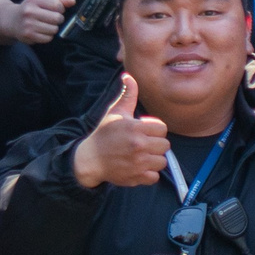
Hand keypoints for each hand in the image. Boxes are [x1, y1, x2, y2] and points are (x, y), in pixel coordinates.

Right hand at [11, 0, 74, 44]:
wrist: (12, 20)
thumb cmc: (32, 7)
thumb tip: (72, 2)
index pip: (57, 5)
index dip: (61, 9)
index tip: (56, 10)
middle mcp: (29, 11)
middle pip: (57, 18)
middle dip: (58, 19)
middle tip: (52, 18)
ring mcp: (28, 24)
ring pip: (54, 29)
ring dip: (53, 28)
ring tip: (45, 25)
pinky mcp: (28, 36)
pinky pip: (48, 38)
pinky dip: (48, 36)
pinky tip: (41, 31)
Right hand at [72, 73, 170, 188]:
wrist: (90, 159)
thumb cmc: (104, 134)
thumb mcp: (115, 112)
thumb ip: (127, 95)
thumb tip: (129, 76)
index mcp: (135, 128)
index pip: (162, 128)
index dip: (154, 129)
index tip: (144, 131)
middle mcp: (139, 146)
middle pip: (165, 146)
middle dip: (155, 144)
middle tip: (143, 144)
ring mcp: (138, 163)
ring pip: (162, 162)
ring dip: (154, 159)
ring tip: (141, 156)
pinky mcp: (136, 177)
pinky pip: (154, 177)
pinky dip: (148, 174)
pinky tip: (138, 167)